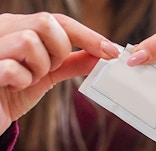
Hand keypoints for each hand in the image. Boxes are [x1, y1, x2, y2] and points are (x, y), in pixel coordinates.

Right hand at [0, 12, 118, 132]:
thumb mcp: (46, 74)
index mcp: (17, 27)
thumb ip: (71, 63)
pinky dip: (20, 81)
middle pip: (46, 22)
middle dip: (58, 49)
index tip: (112, 52)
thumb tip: (102, 55)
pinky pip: (14, 68)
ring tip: (25, 78)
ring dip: (37, 67)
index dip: (88, 35)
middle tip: (47, 68)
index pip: (58, 21)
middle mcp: (2, 29)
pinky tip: (10, 87)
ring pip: (29, 41)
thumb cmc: (12, 92)